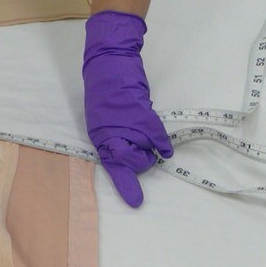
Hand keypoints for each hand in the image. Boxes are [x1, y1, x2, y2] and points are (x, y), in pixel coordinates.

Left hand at [82, 10, 173, 207]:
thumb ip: (115, 136)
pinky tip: (165, 146)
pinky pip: (157, 139)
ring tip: (144, 127)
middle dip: (142, 160)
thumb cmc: (106, 89)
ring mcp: (127, 127)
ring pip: (148, 151)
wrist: (110, 63)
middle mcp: (111, 136)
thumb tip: (130, 152)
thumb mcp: (104, 118)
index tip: (136, 203)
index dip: (126, 185)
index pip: (114, 166)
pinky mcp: (142, 117)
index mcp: (101, 137)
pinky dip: (163, 143)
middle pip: (136, 163)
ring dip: (150, 145)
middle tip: (143, 144)